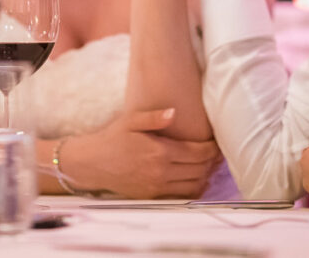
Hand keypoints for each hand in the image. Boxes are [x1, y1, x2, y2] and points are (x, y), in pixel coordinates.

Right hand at [62, 108, 221, 198]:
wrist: (91, 164)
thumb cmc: (112, 138)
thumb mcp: (131, 121)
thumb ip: (154, 117)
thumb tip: (174, 112)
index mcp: (159, 152)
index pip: (198, 153)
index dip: (212, 149)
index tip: (216, 142)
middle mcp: (161, 172)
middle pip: (200, 169)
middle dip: (212, 162)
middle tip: (217, 153)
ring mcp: (157, 187)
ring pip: (194, 185)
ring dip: (205, 176)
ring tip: (208, 165)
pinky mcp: (152, 196)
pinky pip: (182, 196)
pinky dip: (194, 188)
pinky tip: (194, 178)